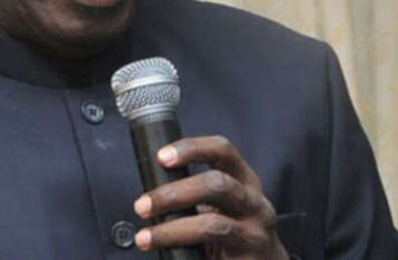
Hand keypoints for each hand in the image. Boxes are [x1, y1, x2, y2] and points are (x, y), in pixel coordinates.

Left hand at [132, 135, 288, 259]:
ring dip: (171, 230)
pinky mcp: (249, 259)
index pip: (222, 150)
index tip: (161, 157)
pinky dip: (182, 249)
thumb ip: (195, 192)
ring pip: (213, 225)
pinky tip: (168, 254)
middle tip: (142, 205)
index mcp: (244, 180)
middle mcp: (254, 202)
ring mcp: (255, 233)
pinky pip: (213, 252)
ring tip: (145, 238)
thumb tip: (150, 192)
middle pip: (216, 185)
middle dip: (173, 194)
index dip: (192, 148)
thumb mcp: (222, 203)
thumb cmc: (233, 230)